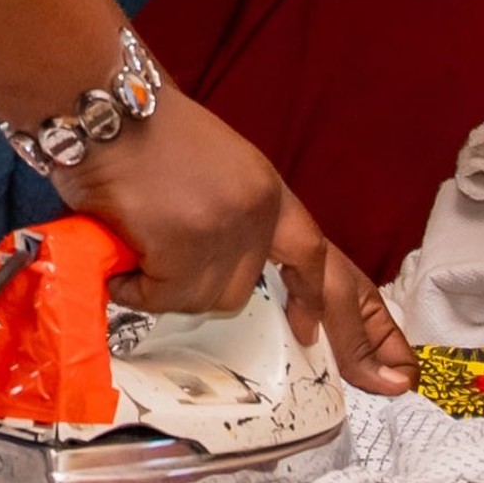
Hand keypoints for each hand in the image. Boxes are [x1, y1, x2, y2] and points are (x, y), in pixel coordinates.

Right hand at [49, 88, 417, 395]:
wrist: (104, 102)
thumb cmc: (140, 129)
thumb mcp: (211, 166)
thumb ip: (229, 215)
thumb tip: (216, 266)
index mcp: (265, 190)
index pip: (316, 254)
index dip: (340, 304)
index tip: (356, 346)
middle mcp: (256, 213)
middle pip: (242, 291)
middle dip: (300, 327)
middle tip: (379, 380)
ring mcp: (223, 231)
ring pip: (197, 298)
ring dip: (163, 285)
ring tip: (136, 243)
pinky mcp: (184, 245)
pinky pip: (158, 294)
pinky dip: (133, 282)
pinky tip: (120, 250)